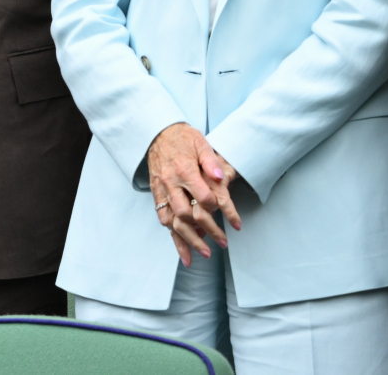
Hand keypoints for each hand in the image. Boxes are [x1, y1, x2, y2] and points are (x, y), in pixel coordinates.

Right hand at [147, 123, 241, 264]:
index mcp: (184, 169)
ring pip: (173, 221)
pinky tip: (184, 251)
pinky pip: (163, 218)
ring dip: (188, 240)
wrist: (156, 134)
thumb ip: (211, 161)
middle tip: (223, 242)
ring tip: (205, 254)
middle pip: (187, 214)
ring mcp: (162, 190)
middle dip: (206, 231)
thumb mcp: (200, 143)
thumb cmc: (182, 139)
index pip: (202, 196)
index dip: (218, 208)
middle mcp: (170, 182)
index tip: (230, 218)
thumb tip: (219, 176)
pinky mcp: (157, 195)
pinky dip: (173, 237)